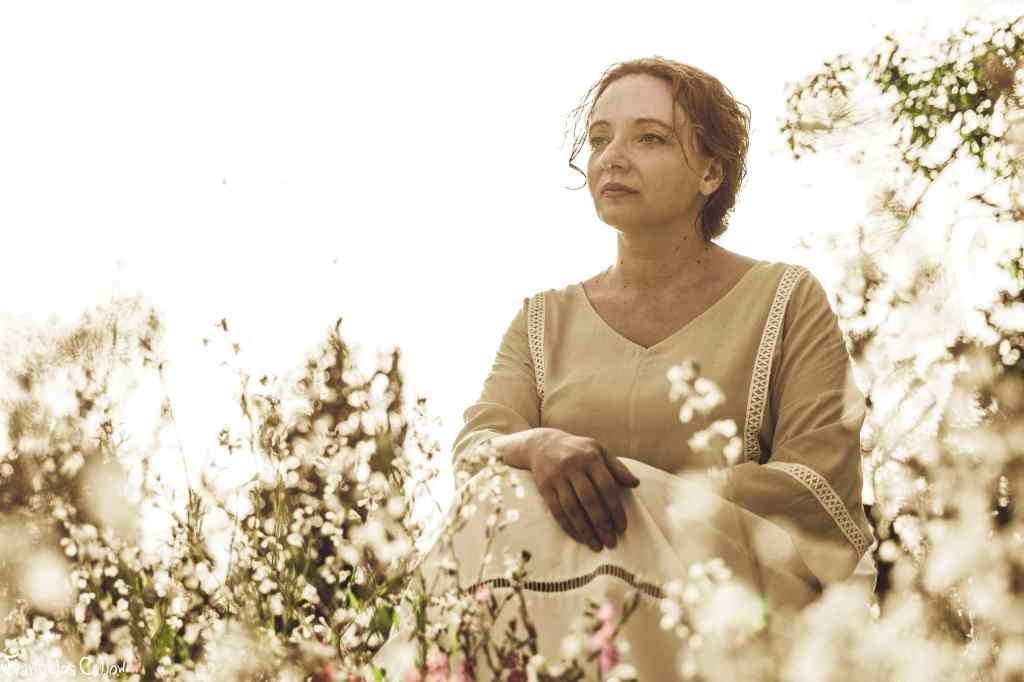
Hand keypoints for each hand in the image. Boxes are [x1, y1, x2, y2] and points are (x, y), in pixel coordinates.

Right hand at [526, 429, 639, 550]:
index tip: (621, 528)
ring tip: (596, 545)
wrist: (543, 444)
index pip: (607, 487)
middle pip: (589, 500)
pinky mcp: (544, 487)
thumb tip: (636, 484)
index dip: (615, 509)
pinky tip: (578, 537)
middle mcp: (573, 466)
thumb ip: (617, 468)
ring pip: (572, 508)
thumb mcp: (598, 451)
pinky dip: (568, 526)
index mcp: (591, 458)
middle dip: (602, 524)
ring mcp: (557, 477)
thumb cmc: (578, 450)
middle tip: (611, 542)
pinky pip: (557, 511)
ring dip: (585, 530)